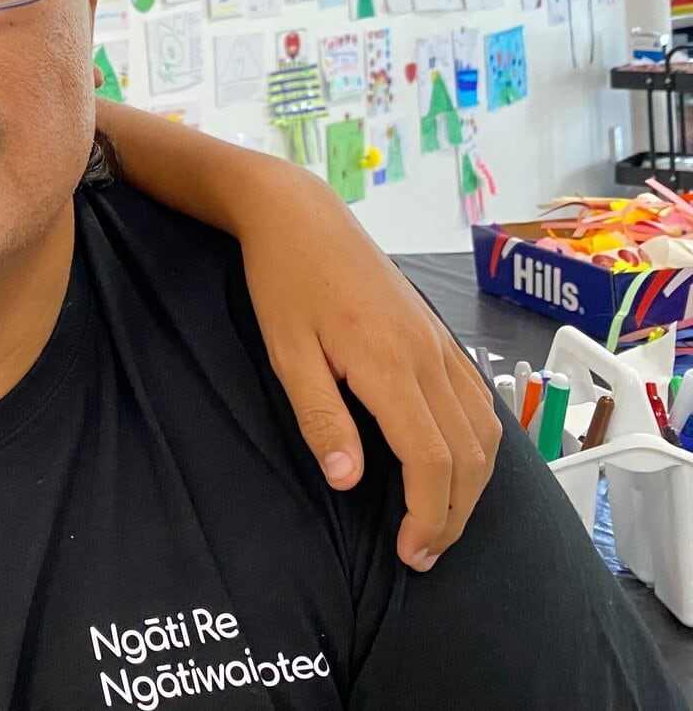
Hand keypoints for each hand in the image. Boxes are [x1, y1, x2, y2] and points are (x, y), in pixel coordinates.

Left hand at [237, 173, 500, 570]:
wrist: (299, 214)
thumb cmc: (283, 280)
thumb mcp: (286, 351)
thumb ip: (319, 417)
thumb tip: (347, 481)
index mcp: (389, 364)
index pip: (431, 461)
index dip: (428, 517)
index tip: (408, 554)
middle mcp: (429, 356)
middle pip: (469, 456)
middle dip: (454, 515)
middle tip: (423, 553)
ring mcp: (439, 342)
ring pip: (485, 431)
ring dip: (473, 485)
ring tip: (440, 519)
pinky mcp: (438, 333)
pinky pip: (478, 399)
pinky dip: (479, 444)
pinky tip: (457, 463)